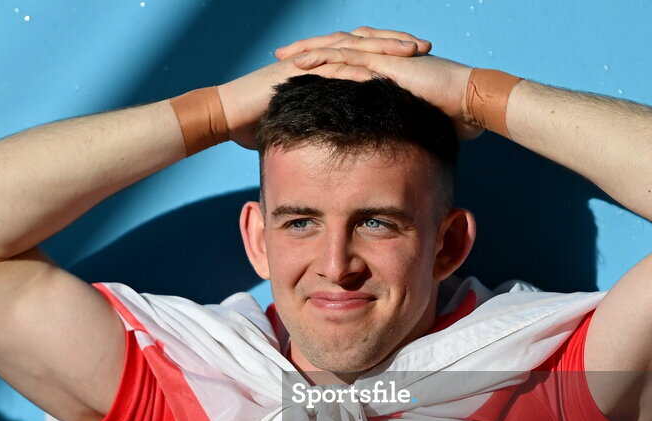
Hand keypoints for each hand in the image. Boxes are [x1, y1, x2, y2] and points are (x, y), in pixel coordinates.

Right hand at [218, 28, 431, 148]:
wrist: (225, 116)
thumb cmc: (255, 122)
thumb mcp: (297, 123)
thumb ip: (317, 126)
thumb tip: (332, 144)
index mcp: (321, 68)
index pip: (362, 55)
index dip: (389, 56)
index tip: (418, 62)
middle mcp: (317, 59)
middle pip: (363, 44)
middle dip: (395, 45)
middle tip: (425, 47)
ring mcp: (306, 62)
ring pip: (352, 49)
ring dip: (383, 49)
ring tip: (411, 51)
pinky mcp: (296, 72)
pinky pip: (331, 67)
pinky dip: (355, 68)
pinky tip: (378, 71)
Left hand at [282, 39, 481, 139]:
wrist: (472, 102)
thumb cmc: (453, 114)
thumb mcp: (418, 119)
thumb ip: (402, 124)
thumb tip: (397, 144)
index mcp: (387, 66)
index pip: (349, 59)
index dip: (324, 62)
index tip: (301, 70)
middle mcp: (383, 57)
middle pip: (337, 48)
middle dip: (308, 51)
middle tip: (281, 56)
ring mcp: (385, 58)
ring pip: (338, 48)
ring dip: (309, 52)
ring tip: (284, 57)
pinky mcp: (387, 64)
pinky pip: (350, 59)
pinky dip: (325, 61)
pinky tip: (304, 65)